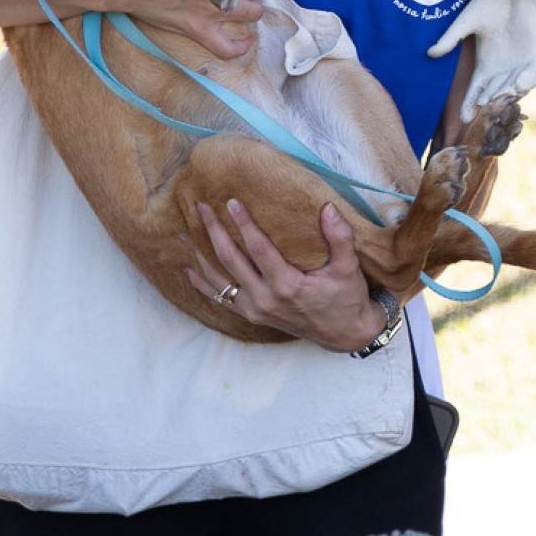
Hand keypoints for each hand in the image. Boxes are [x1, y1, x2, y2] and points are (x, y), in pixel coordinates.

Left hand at [185, 199, 386, 350]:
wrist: (345, 333)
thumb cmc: (347, 298)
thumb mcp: (348, 267)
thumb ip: (340, 237)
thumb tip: (327, 208)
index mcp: (287, 285)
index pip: (258, 248)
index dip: (243, 224)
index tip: (231, 202)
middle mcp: (265, 299)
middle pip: (231, 260)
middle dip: (214, 232)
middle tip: (201, 208)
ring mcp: (255, 310)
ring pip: (219, 280)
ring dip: (201, 254)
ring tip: (186, 232)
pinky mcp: (252, 316)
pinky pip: (220, 299)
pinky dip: (203, 284)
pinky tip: (190, 269)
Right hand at [427, 0, 535, 118]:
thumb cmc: (490, 2)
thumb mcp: (467, 21)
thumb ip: (451, 38)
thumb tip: (430, 53)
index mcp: (487, 65)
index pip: (477, 91)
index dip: (470, 105)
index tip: (464, 117)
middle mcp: (505, 69)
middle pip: (496, 95)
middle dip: (489, 103)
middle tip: (482, 105)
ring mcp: (523, 63)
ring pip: (516, 88)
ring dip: (507, 95)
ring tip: (497, 97)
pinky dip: (530, 80)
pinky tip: (518, 83)